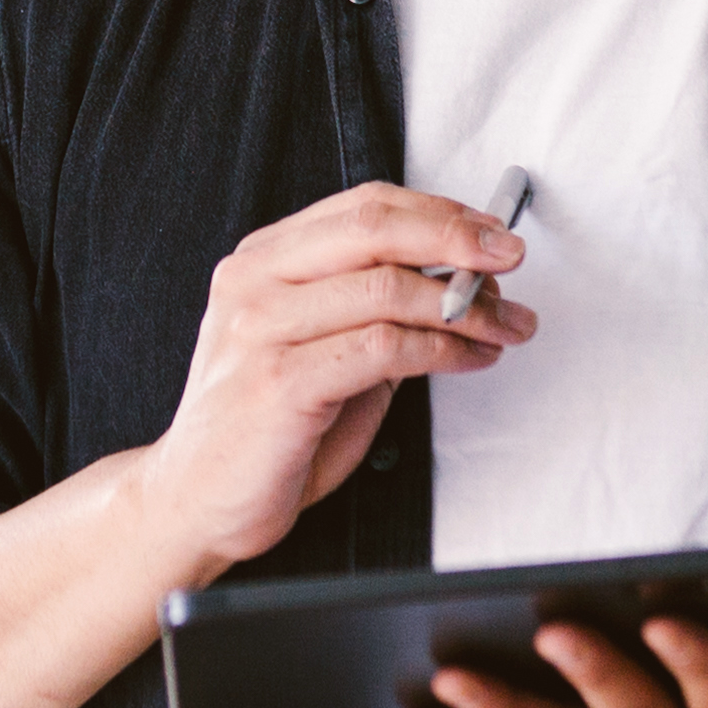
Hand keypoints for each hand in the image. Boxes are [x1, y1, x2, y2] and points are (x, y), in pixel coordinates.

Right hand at [133, 182, 533, 583]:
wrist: (196, 500)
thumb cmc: (265, 429)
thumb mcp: (322, 348)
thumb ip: (375, 309)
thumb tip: (463, 282)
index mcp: (263, 260)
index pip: (364, 207)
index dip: (440, 212)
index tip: (492, 233)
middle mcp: (255, 281)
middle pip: (375, 228)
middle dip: (457, 238)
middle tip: (510, 258)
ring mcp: (261, 328)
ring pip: (387, 289)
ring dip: (465, 307)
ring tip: (505, 326)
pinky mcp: (280, 381)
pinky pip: (383, 348)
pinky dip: (442, 350)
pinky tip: (469, 359)